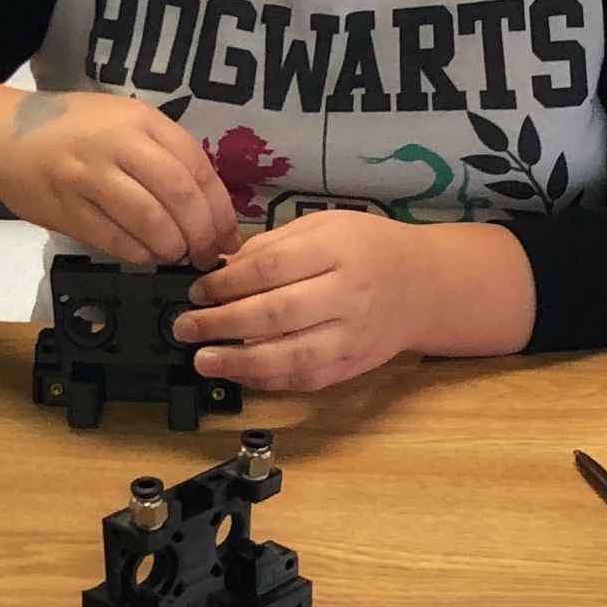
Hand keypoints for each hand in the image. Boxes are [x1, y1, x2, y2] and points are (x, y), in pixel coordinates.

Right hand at [0, 91, 237, 265]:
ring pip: (151, 223)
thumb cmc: (73, 130)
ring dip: (172, 247)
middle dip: (202, 234)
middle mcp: (118, 145)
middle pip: (180, 197)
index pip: (197, 167)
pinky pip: (116, 241)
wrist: (3, 136)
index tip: (229, 236)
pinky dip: (139, 254)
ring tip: (175, 254)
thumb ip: (164, 155)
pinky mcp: (68, 210)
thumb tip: (210, 208)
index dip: (219, 208)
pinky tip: (145, 254)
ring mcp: (90, 178)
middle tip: (207, 255)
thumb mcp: (123, 122)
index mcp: (141, 120)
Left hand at [184, 212, 488, 392]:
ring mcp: (351, 337)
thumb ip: (272, 246)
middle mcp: (346, 296)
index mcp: (336, 251)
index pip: (271, 269)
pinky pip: (304, 379)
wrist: (421, 286)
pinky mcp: (351, 366)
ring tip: (203, 360)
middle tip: (185, 327)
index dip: (227, 283)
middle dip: (222, 324)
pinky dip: (267, 380)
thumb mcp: (323, 226)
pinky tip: (239, 374)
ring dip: (239, 362)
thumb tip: (220, 269)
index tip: (197, 290)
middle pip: (275, 314)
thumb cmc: (365, 248)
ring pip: (290, 356)